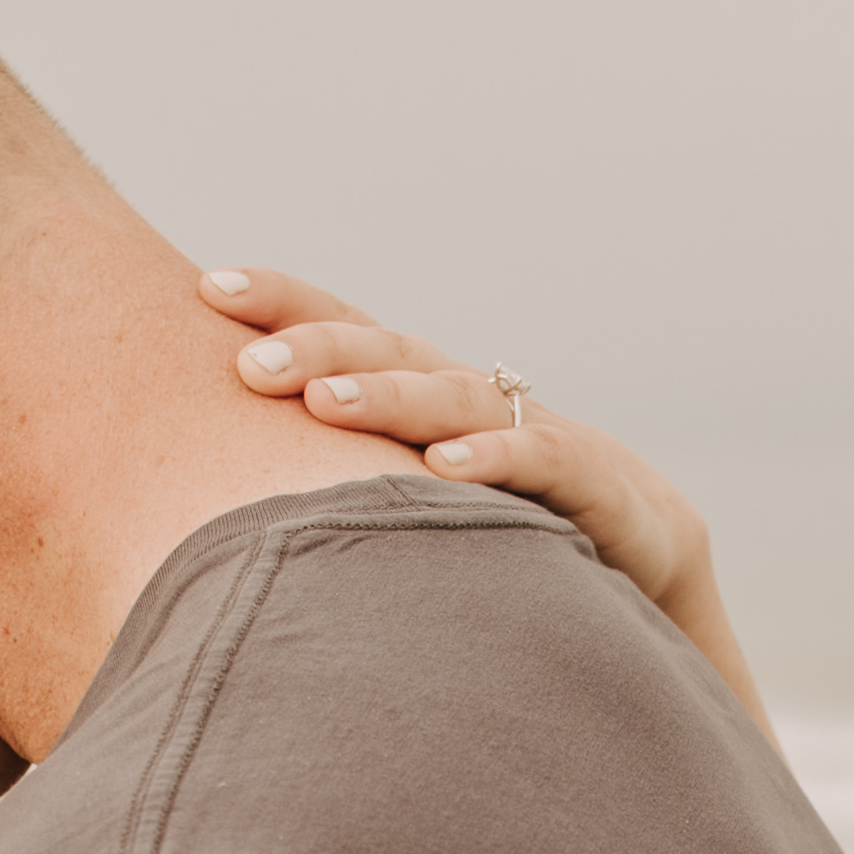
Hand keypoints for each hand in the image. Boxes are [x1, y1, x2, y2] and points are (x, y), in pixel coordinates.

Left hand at [197, 265, 731, 661]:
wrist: (649, 566)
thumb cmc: (503, 541)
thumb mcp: (407, 511)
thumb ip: (328, 496)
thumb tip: (204, 516)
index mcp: (423, 396)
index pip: (347, 333)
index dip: (285, 304)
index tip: (206, 287)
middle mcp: (472, 399)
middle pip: (389, 352)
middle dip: (318, 349)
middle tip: (250, 366)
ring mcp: (535, 433)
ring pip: (453, 396)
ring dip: (387, 398)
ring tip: (322, 406)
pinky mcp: (595, 483)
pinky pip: (542, 459)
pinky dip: (496, 457)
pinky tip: (445, 468)